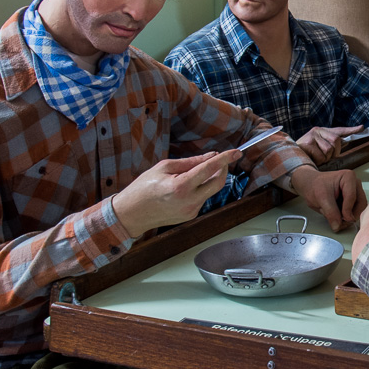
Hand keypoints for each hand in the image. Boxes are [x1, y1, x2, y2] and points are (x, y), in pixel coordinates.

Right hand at [112, 150, 240, 237]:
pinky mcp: (191, 215)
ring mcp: (192, 211)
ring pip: (210, 190)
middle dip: (223, 169)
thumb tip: (210, 156)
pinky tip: (185, 186)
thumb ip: (190, 162)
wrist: (132, 213)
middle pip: (218, 182)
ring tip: (192, 172)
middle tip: (219, 159)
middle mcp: (190, 201)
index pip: (210, 169)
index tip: (236, 152)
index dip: (225, 158)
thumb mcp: (164, 167)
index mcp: (181, 186)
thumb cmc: (143, 188)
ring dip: (209, 178)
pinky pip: (202, 198)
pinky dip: (200, 188)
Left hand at [289, 165, 365, 232]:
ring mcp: (356, 192)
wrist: (310, 186)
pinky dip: (347, 217)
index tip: (342, 220)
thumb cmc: (315, 186)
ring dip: (349, 217)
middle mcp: (355, 184)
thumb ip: (331, 212)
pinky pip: (355, 212)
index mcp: (348, 177)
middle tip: (340, 223)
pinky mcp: (354, 200)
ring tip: (336, 218)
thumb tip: (337, 225)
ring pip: (359, 209)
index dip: (347, 211)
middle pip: (360, 204)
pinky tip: (338, 216)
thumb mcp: (321, 199)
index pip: (352, 197)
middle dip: (350, 215)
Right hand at [297, 125, 364, 164]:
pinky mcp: (307, 143)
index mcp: (323, 131)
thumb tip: (346, 142)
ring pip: (329, 150)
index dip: (352, 130)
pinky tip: (311, 158)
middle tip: (325, 156)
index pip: (340, 130)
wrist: (290, 156)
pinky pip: (321, 156)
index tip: (362, 128)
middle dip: (334, 152)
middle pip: (336, 141)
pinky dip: (318, 161)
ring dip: (325, 158)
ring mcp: (312, 136)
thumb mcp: (321, 147)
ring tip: (316, 157)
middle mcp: (318, 130)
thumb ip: (332, 144)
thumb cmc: (308, 153)